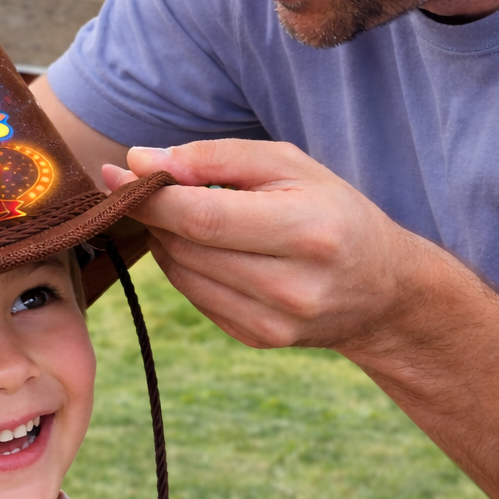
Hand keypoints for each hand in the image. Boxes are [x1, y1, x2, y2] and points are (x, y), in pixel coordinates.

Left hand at [103, 139, 424, 352]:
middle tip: (142, 186)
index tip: (116, 172)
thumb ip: (214, 158)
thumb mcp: (289, 165)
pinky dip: (184, 266)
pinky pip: (194, 297)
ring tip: (181, 212)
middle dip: (154, 213)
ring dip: (166, 239)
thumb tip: (141, 160)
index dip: (151, 196)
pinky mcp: (257, 340)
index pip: (202, 217)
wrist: (383, 290)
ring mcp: (273, 323)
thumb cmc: (332, 211)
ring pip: (183, 274)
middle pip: (187, 247)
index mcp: (306, 232)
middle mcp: (291, 287)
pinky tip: (204, 246)